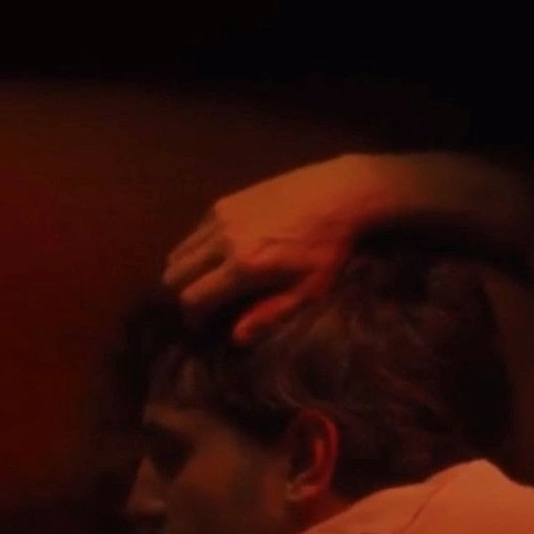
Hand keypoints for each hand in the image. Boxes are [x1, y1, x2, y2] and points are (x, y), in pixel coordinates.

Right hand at [163, 153, 533, 343]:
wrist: (357, 189)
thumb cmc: (345, 249)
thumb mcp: (316, 290)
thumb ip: (274, 317)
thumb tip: (238, 345)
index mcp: (249, 266)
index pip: (194, 302)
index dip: (193, 324)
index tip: (200, 336)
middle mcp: (230, 237)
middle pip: (177, 276)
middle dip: (181, 298)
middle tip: (195, 317)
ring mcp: (228, 214)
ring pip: (182, 249)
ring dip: (185, 271)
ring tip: (200, 290)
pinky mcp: (235, 197)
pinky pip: (198, 227)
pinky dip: (198, 246)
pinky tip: (217, 258)